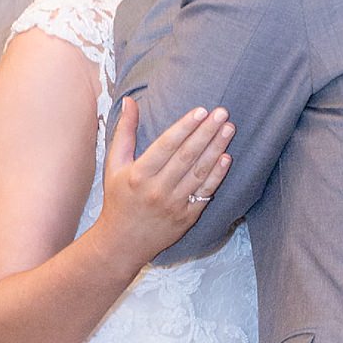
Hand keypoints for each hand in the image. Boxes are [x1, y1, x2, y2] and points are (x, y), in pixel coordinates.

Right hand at [93, 98, 232, 266]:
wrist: (123, 241)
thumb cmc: (118, 198)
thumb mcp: (113, 165)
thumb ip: (124, 132)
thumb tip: (129, 101)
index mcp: (138, 174)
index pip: (166, 146)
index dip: (185, 127)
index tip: (201, 111)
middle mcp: (157, 189)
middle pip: (186, 157)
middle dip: (206, 133)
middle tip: (223, 113)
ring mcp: (174, 204)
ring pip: (199, 173)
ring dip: (216, 149)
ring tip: (229, 128)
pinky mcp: (187, 217)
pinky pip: (205, 193)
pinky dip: (217, 175)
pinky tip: (227, 157)